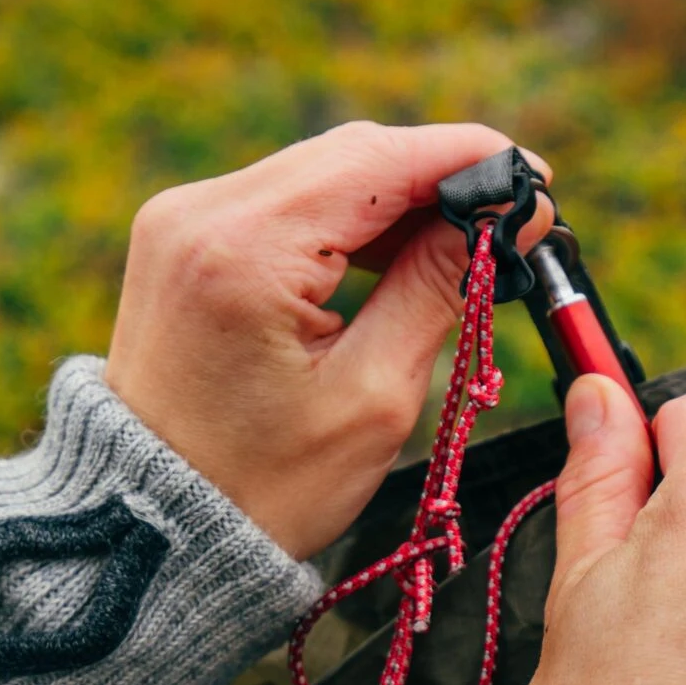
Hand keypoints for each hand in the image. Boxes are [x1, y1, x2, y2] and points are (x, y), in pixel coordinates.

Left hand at [105, 121, 551, 560]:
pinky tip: (395, 255)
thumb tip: (505, 215)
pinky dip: (344, 220)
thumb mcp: (373, 395)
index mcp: (244, 251)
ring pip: (319, 173)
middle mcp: (201, 213)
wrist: (150, 528)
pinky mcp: (181, 238)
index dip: (467, 159)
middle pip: (349, 156)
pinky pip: (283, 202)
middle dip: (437, 178)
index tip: (534, 179)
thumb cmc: (264, 488)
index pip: (378, 162)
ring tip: (464, 249)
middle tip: (514, 221)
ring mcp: (181, 220)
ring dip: (395, 200)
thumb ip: (438, 286)